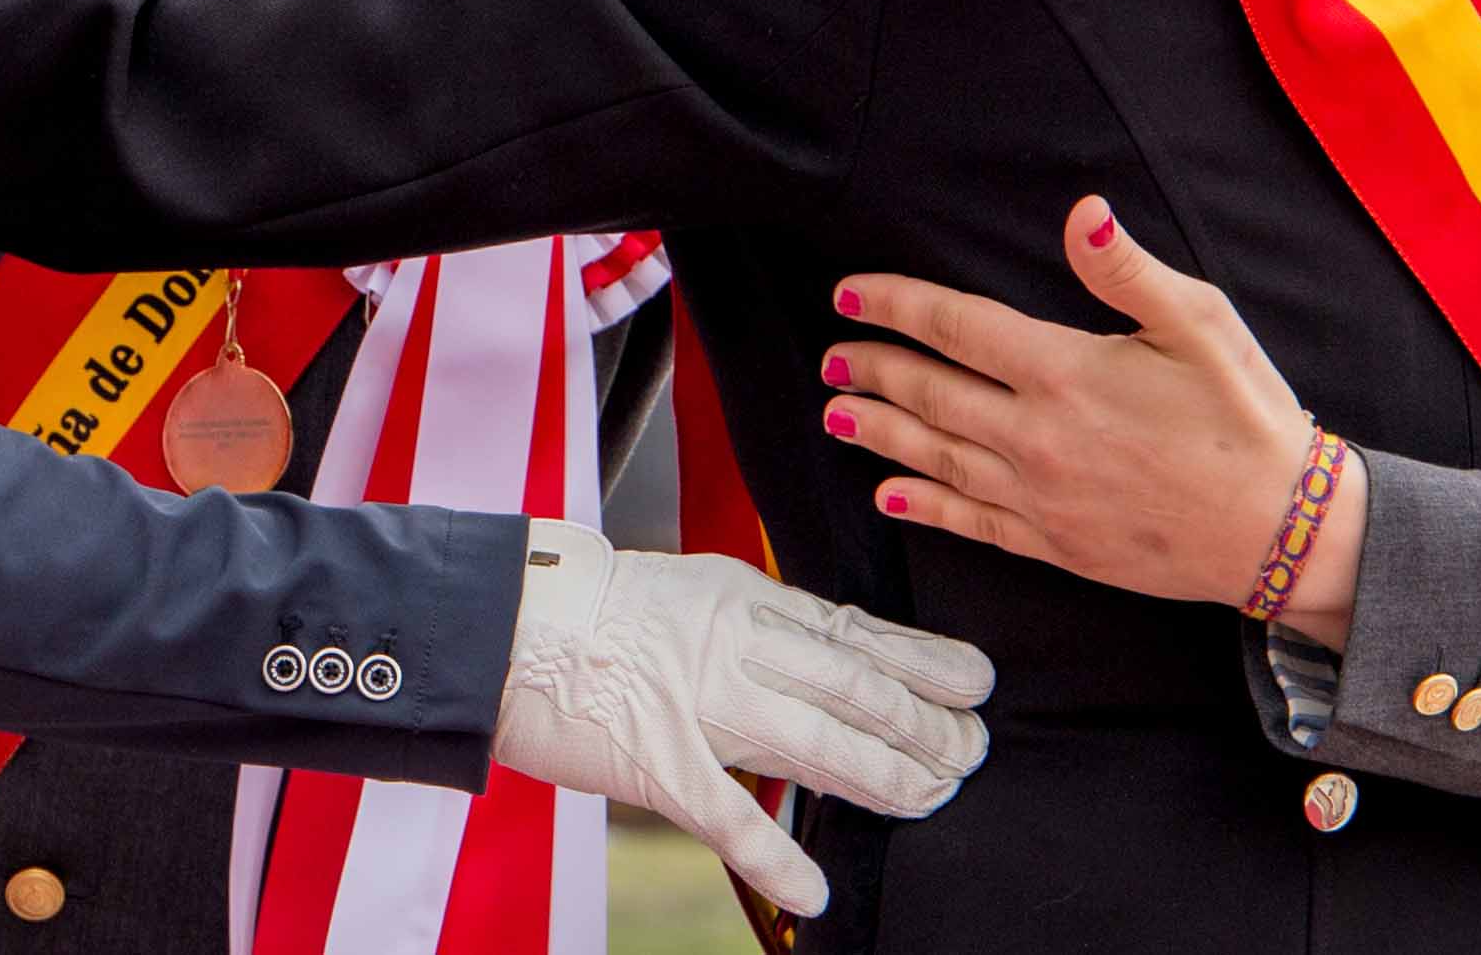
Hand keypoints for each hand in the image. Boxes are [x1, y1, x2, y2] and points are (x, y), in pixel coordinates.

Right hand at [487, 522, 991, 917]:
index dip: (922, 660)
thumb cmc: (595, 612)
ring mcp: (694, 702)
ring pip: (812, 740)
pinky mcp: (655, 761)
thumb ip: (759, 625)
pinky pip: (727, 814)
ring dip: (881, 776)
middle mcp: (730, 644)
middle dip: (921, 723)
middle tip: (970, 750)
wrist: (505, 626)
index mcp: (742, 599)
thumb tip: (833, 656)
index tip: (975, 681)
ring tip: (929, 798)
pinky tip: (816, 888)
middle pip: (851, 686)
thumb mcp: (694, 592)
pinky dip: (776, 853)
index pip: (853, 632)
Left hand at [828, 195, 1357, 638]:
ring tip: (836, 413)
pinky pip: (972, 521)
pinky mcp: (1056, 545)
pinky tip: (890, 495)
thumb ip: (1127, 270)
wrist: (1280, 529)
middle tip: (831, 356)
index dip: (896, 306)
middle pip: (931, 394)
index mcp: (1064, 372)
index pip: (956, 327)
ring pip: (937, 457)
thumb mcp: (1200, 322)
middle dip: (873, 370)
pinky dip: (924, 505)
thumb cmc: (1244, 416)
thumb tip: (1082, 212)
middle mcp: (1037, 437)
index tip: (849, 294)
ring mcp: (1041, 497)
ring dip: (880, 432)